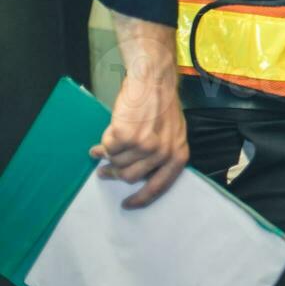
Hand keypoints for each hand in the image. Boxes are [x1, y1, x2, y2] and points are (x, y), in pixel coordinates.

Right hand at [91, 69, 188, 208]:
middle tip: (105, 171)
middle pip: (130, 177)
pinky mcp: (127, 136)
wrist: (154, 81)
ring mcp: (145, 146)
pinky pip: (108, 148)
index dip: (142, 198)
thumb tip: (130, 171)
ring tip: (108, 144)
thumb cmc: (161, 104)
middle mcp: (163, 153)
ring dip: (110, 154)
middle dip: (115, 173)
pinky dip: (105, 141)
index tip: (128, 204)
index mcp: (178, 154)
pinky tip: (110, 131)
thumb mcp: (170, 133)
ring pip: (117, 162)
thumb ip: (156, 154)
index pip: (159, 186)